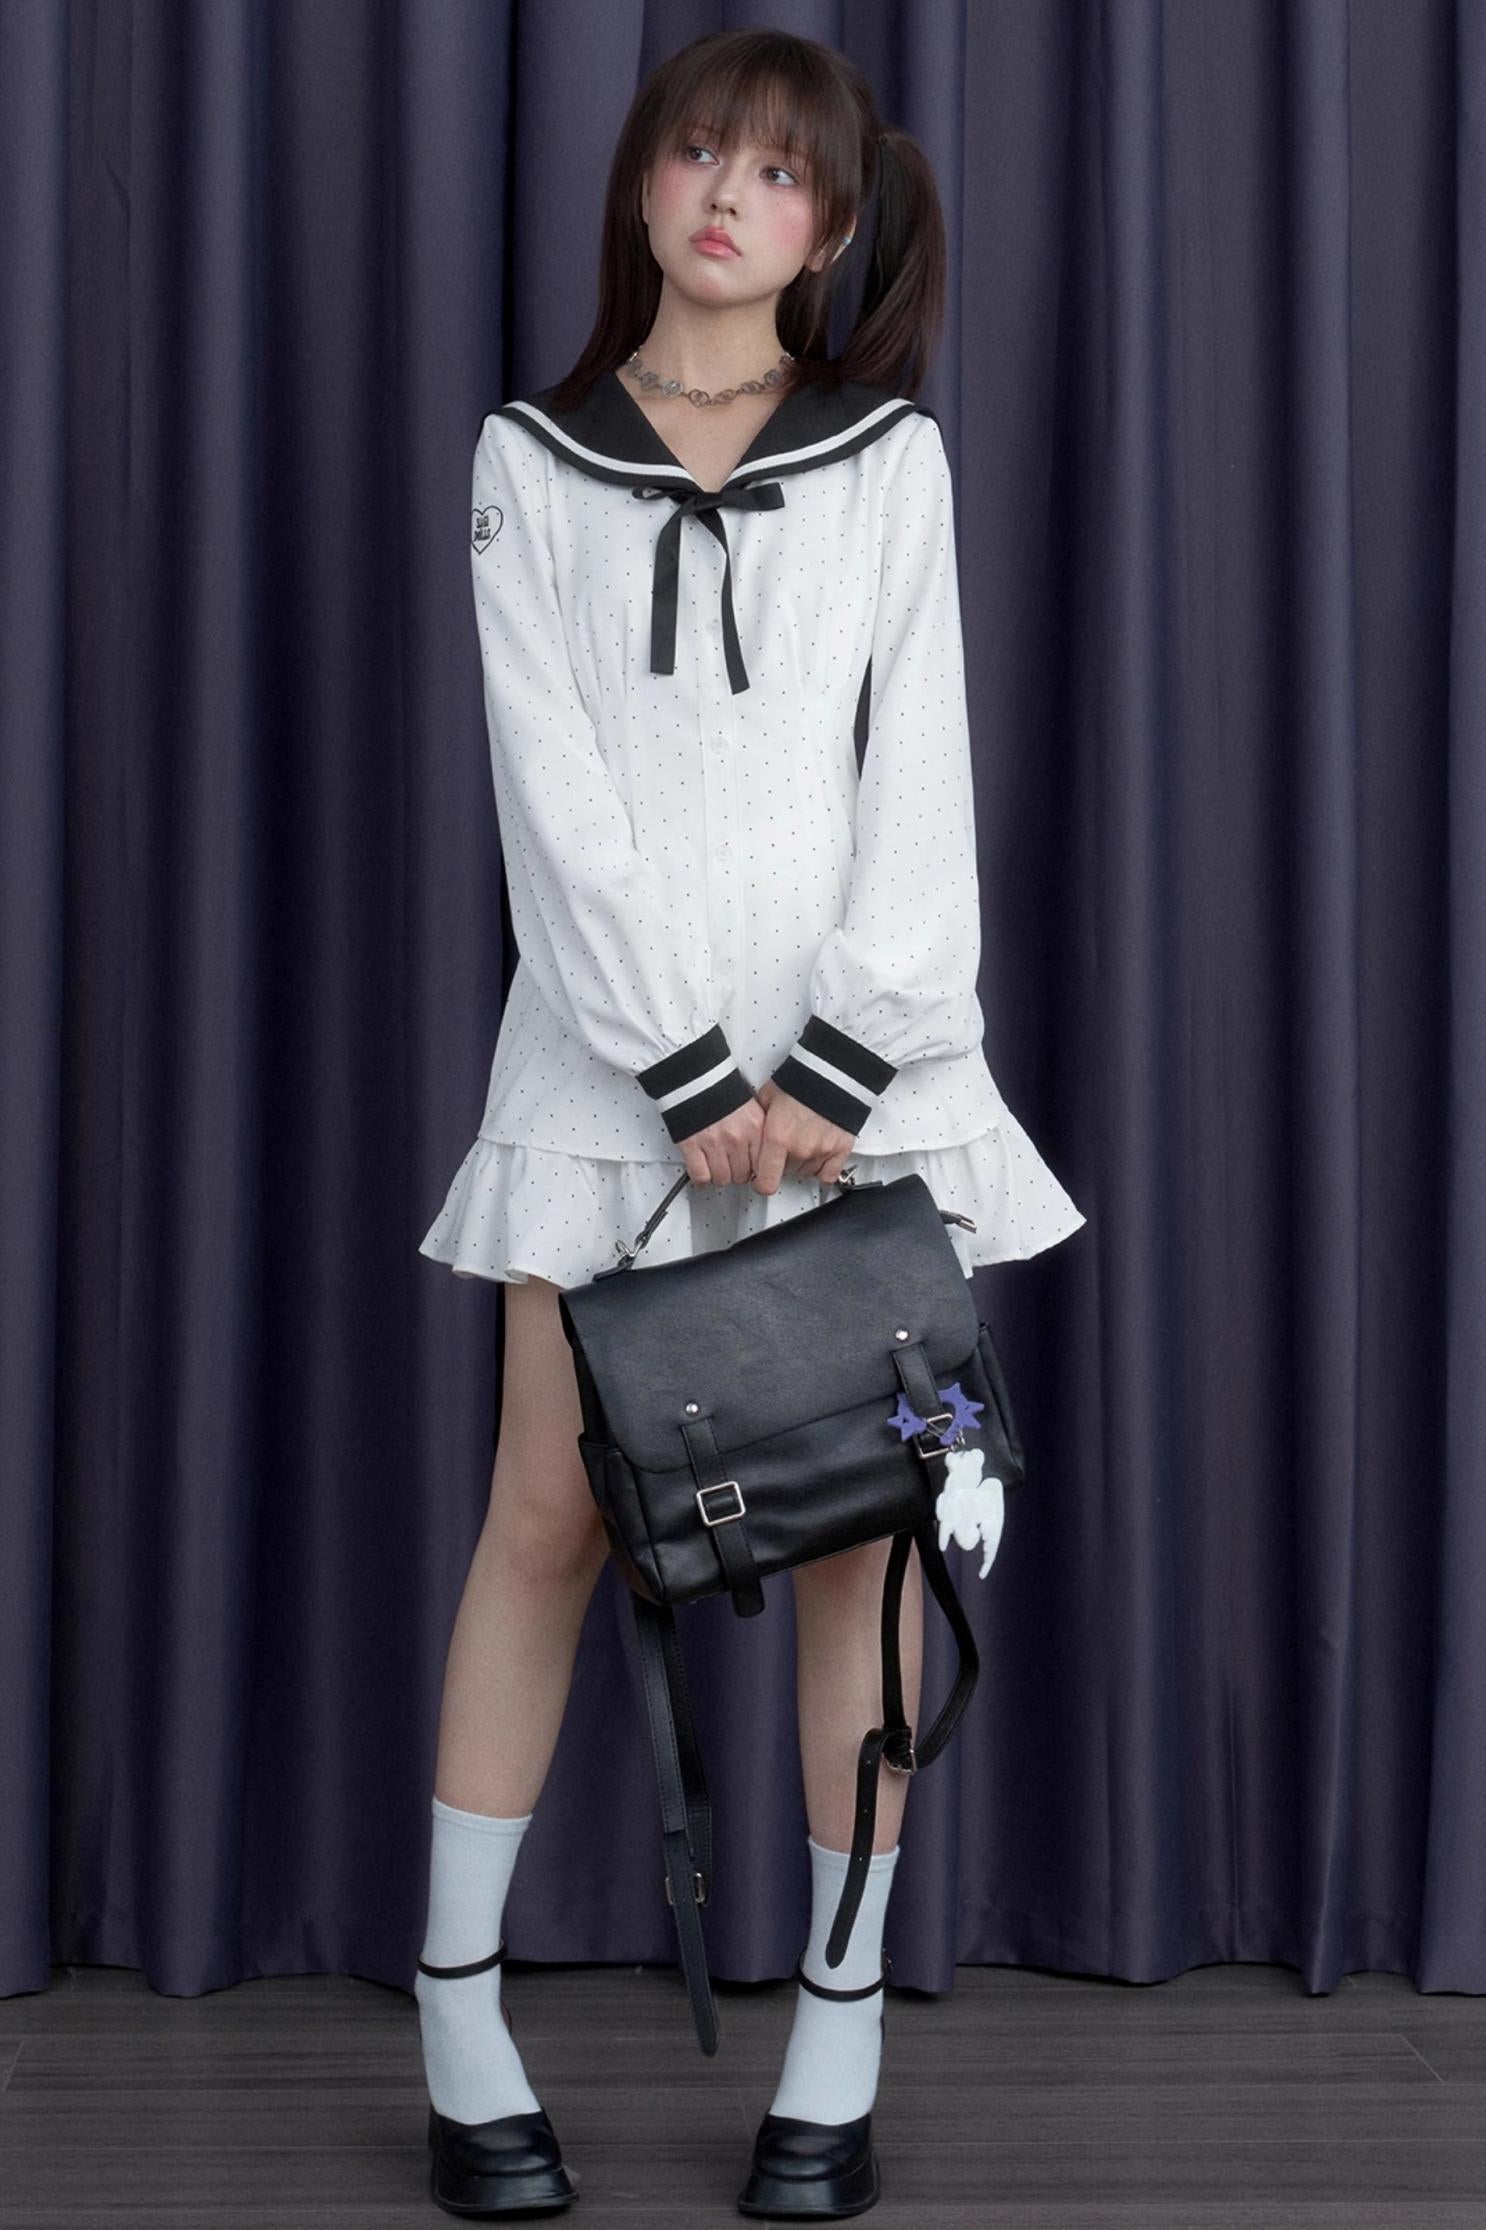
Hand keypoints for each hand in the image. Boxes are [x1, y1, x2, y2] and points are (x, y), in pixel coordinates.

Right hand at [679, 1094, 765, 1187]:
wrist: (696, 1076)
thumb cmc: (722, 1091)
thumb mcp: (752, 1109)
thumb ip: (759, 1133)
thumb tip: (764, 1156)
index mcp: (754, 1128)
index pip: (762, 1166)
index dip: (754, 1169)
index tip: (750, 1168)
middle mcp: (736, 1137)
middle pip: (741, 1176)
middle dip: (736, 1173)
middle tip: (730, 1164)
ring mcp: (714, 1142)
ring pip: (721, 1179)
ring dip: (718, 1175)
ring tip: (716, 1165)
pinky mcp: (692, 1145)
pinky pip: (700, 1176)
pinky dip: (700, 1177)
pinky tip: (702, 1169)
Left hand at [750, 1077, 855, 1195]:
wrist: (831, 1071)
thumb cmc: (800, 1079)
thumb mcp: (767, 1098)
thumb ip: (759, 1122)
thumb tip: (749, 1132)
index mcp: (778, 1138)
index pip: (766, 1182)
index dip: (761, 1183)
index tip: (761, 1178)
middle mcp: (800, 1149)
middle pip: (785, 1173)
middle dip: (782, 1163)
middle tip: (784, 1144)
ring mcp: (822, 1151)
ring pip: (806, 1172)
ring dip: (801, 1162)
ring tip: (802, 1141)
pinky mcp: (840, 1149)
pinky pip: (829, 1173)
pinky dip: (823, 1168)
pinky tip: (818, 1155)